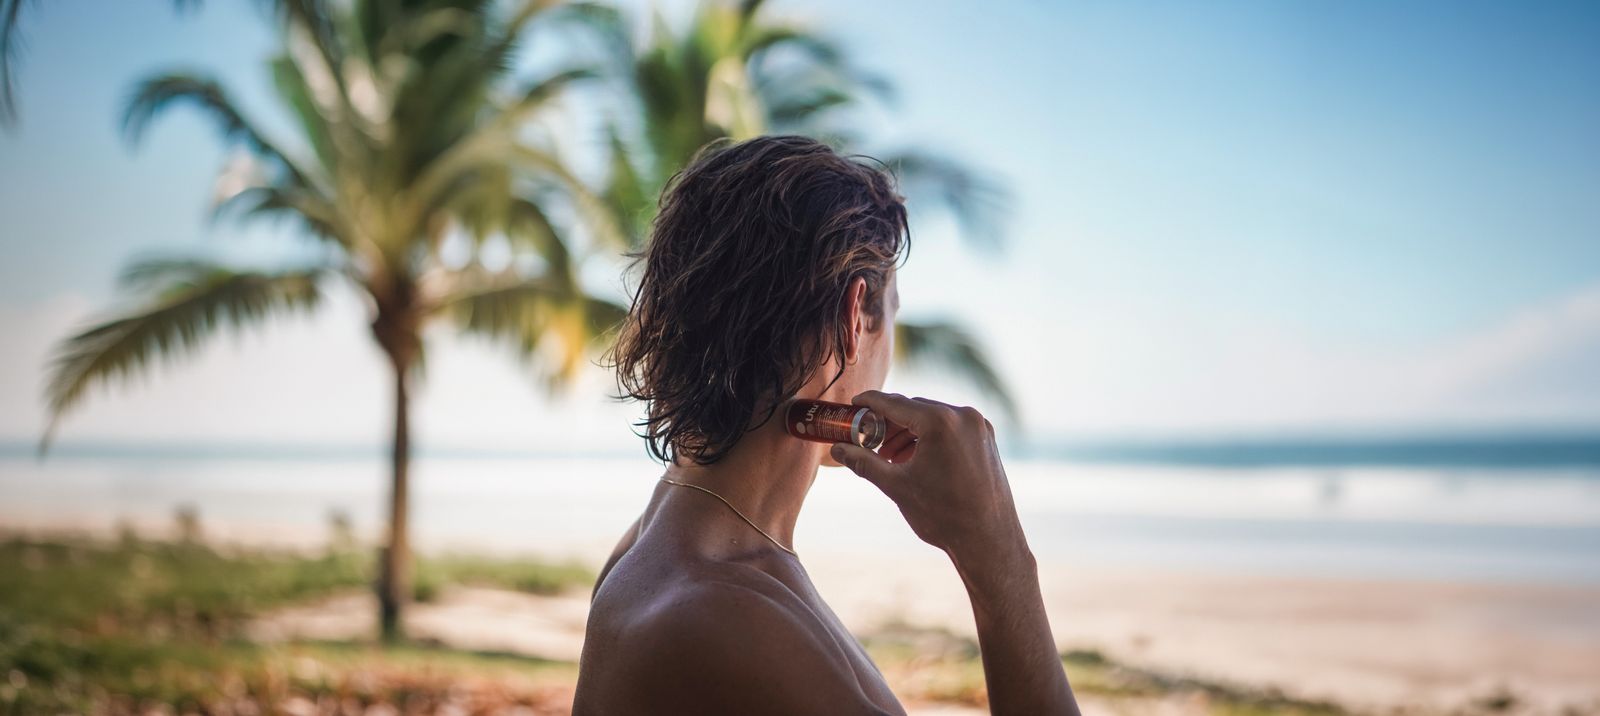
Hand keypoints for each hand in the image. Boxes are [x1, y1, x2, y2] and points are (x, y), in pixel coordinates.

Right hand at [830, 391, 1028, 565]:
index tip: (854, 404)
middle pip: (915, 409)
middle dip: (889, 423)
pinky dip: (931, 438)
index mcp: (940, 422)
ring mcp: (979, 427)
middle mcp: (963, 416)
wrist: (988, 541)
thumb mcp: (896, 485)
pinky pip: (952, 429)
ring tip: (891, 457)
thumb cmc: (943, 515)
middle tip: (868, 440)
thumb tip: (837, 449)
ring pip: (934, 418)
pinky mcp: (987, 440)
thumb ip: (864, 462)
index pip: (895, 403)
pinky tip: (917, 459)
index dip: (870, 403)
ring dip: (909, 432)